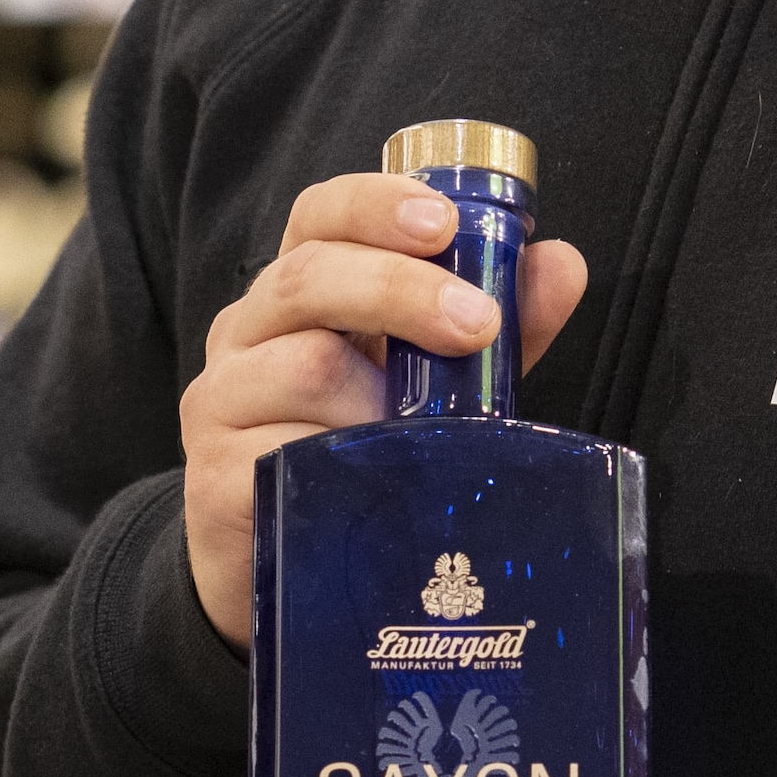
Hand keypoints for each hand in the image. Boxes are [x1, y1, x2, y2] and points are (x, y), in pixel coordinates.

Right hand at [183, 168, 587, 646]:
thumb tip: (562, 265)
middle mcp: (246, 333)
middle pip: (309, 278)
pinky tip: (374, 482)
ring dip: (380, 397)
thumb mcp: (432, 385)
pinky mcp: (213, 479)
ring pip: (303, 367)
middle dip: (400, 289)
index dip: (376, 204)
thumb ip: (492, 325)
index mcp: (299, 294)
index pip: (319, 217)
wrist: (284, 571)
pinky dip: (342, 464)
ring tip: (423, 436)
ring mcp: (221, 403)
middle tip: (476, 324)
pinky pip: (283, 456)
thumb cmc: (362, 458)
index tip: (442, 222)